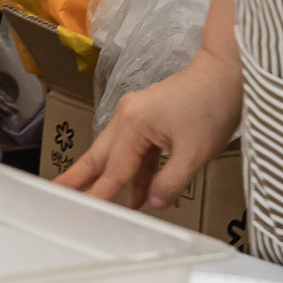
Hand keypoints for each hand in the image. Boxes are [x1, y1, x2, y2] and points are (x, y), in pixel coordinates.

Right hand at [57, 51, 242, 209]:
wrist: (225, 75)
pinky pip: (135, 148)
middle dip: (80, 174)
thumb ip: (171, 181)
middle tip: (56, 191)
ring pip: (116, 151)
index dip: (99, 191)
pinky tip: (137, 189)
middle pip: (100, 153)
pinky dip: (134, 168)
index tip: (82, 208)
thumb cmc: (211, 109)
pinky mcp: (148, 116)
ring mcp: (136, 114)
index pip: (114, 167)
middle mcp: (127, 116)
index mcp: (133, 123)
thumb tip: (154, 202)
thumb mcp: (195, 154)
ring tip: (90, 196)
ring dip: (107, 174)